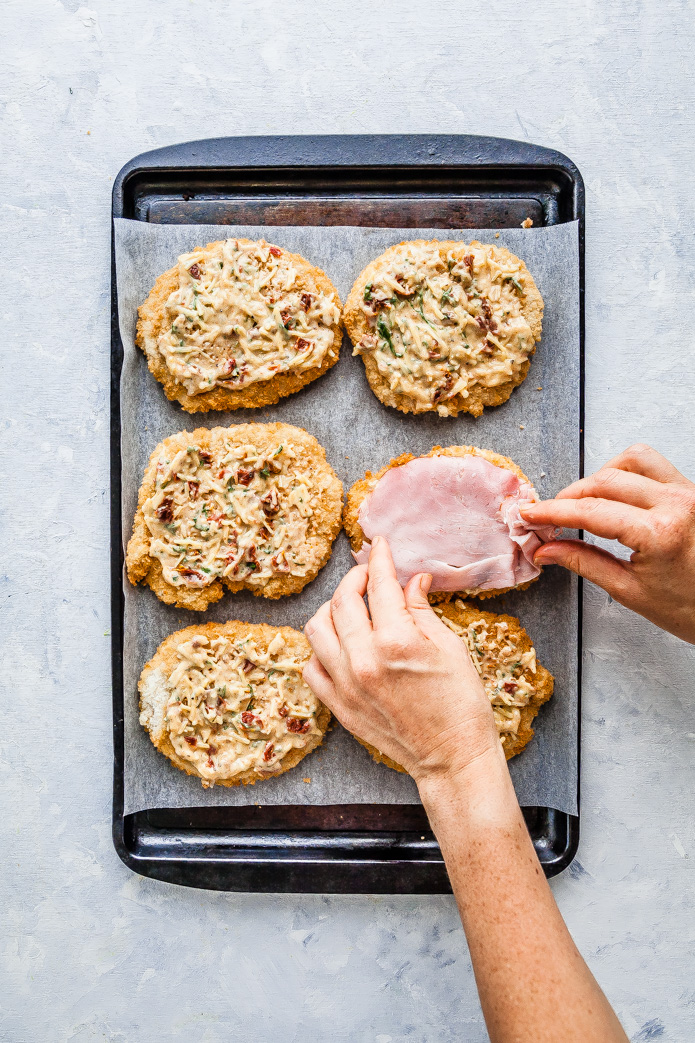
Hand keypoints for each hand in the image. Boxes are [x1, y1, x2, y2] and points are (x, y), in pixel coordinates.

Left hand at [303, 536, 500, 783]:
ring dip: (332, 610)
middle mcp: (363, 660)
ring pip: (316, 628)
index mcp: (396, 641)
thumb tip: (412, 580)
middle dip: (354, 578)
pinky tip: (340, 644)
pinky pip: (311, 666)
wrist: (452, 757)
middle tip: (368, 575)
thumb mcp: (450, 647)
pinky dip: (321, 649)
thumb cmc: (461, 703)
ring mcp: (346, 685)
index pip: (379, 585)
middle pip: (342, 600)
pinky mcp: (338, 706)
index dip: (380, 559)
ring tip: (351, 607)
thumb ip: (422, 610)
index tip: (380, 546)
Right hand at [521, 444, 694, 642]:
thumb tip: (546, 550)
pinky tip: (615, 495)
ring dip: (600, 476)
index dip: (552, 511)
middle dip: (569, 496)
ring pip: (631, 461)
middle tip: (547, 516)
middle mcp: (676, 503)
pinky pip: (654, 465)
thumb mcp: (630, 591)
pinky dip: (627, 472)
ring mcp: (689, 493)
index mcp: (659, 533)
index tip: (528, 514)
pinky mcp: (693, 491)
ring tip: (583, 503)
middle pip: (604, 481)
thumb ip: (583, 563)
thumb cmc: (691, 609)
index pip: (590, 511)